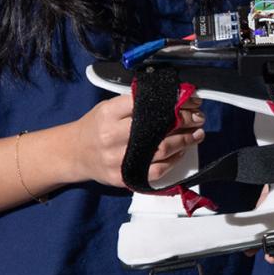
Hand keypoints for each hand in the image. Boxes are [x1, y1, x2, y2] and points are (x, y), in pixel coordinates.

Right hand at [62, 88, 205, 191]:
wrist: (74, 154)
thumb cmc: (95, 127)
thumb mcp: (108, 107)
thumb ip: (133, 103)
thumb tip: (172, 98)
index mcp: (109, 113)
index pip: (146, 104)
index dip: (173, 101)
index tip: (189, 100)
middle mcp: (112, 136)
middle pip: (157, 128)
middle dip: (184, 121)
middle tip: (199, 117)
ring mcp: (118, 159)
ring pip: (161, 150)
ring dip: (184, 141)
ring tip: (198, 133)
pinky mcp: (123, 177)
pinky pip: (155, 171)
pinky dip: (173, 161)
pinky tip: (181, 152)